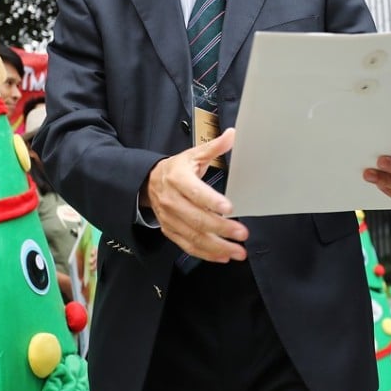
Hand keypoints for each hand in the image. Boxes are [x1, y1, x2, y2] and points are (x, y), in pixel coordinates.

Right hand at [143, 128, 247, 262]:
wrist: (149, 182)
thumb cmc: (177, 169)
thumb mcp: (194, 154)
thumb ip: (214, 147)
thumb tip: (232, 134)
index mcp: (178, 178)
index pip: (195, 192)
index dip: (211, 201)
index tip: (229, 208)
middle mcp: (172, 200)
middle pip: (197, 218)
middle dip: (221, 228)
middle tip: (241, 233)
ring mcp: (170, 219)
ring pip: (194, 236)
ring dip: (217, 246)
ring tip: (238, 251)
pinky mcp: (171, 231)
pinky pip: (188, 246)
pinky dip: (206, 253)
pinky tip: (223, 256)